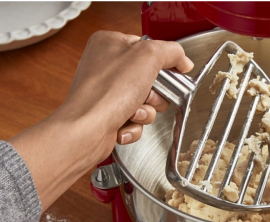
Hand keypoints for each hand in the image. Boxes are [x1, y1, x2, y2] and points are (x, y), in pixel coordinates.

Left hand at [9, 31, 192, 208]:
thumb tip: (183, 59)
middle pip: (151, 78)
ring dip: (145, 111)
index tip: (174, 72)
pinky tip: (124, 123)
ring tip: (133, 111)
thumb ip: (171, 52)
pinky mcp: (109, 114)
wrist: (87, 130)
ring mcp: (107, 92)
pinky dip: (134, 125)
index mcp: (111, 43)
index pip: (150, 47)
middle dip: (154, 93)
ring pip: (146, 102)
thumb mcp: (148, 57)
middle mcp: (106, 66)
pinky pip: (136, 119)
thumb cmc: (106, 92)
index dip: (164, 63)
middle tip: (147, 94)